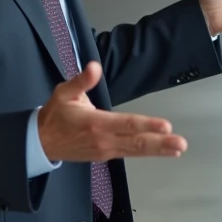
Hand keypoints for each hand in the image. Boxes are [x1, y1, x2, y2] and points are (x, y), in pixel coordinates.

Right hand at [37, 61, 187, 161]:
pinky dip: (148, 153)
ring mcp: (107, 150)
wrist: (41, 142)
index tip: (165, 125)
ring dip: (159, 150)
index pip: (126, 124)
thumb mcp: (64, 92)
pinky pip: (131, 153)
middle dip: (160, 143)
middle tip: (180, 143)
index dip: (147, 125)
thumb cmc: (56, 115)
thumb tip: (94, 66)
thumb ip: (81, 80)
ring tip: (178, 148)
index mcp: (96, 123)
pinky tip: (163, 152)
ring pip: (136, 151)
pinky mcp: (107, 155)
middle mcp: (104, 139)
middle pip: (136, 142)